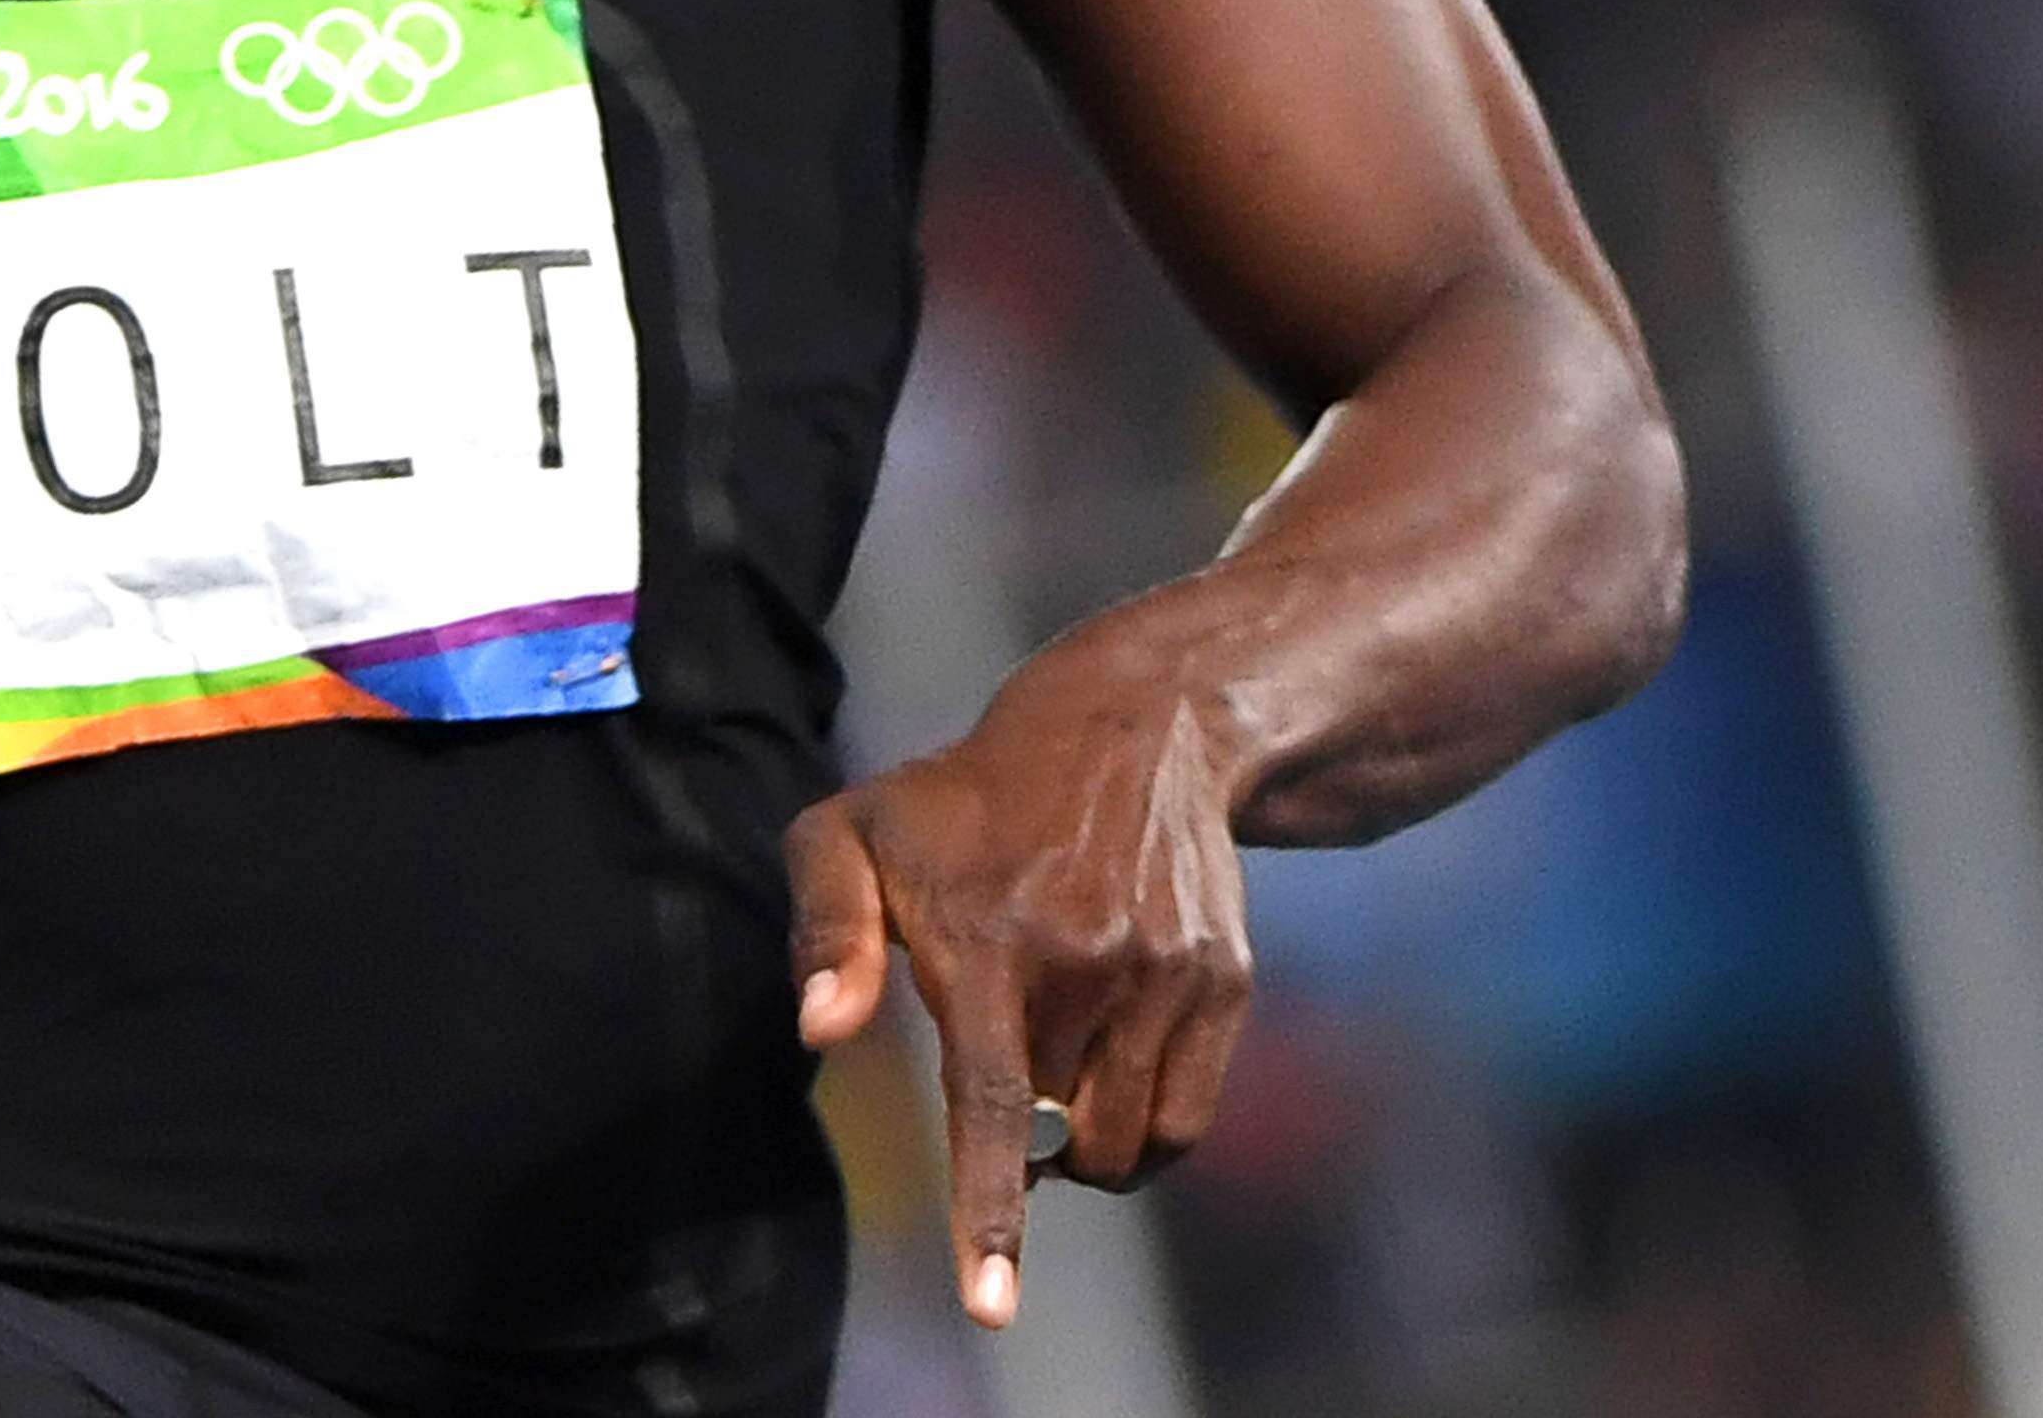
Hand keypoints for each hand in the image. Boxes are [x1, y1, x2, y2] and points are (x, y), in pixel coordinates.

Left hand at [784, 664, 1256, 1329]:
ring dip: (1088, 1140)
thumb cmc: (960, 803)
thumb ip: (823, 930)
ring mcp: (1166, 976)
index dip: (992, 1212)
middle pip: (1061, 1138)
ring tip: (1055, 1060)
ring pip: (1130, 1143)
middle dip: (1029, 1140)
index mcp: (985, 942)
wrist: (1128, 736)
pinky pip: (1186, 1117)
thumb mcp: (853, 830)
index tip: (991, 1307)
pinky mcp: (1224, 984)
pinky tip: (1108, 1069)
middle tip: (1004, 1064)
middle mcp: (1085, 964)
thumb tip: (819, 1033)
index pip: (992, 1104)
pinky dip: (1146, 1130)